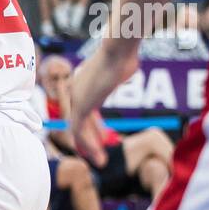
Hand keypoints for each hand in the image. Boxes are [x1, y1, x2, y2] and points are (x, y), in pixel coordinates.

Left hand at [68, 46, 137, 165]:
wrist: (118, 48)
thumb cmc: (125, 52)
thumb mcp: (125, 64)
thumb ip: (123, 70)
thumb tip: (132, 62)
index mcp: (84, 81)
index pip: (85, 108)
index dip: (94, 124)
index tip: (103, 136)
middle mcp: (76, 89)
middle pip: (80, 120)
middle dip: (91, 137)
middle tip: (99, 152)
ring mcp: (76, 98)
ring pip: (77, 128)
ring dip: (89, 146)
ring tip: (101, 161)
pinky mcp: (79, 105)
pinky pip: (78, 131)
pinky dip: (87, 145)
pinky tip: (98, 156)